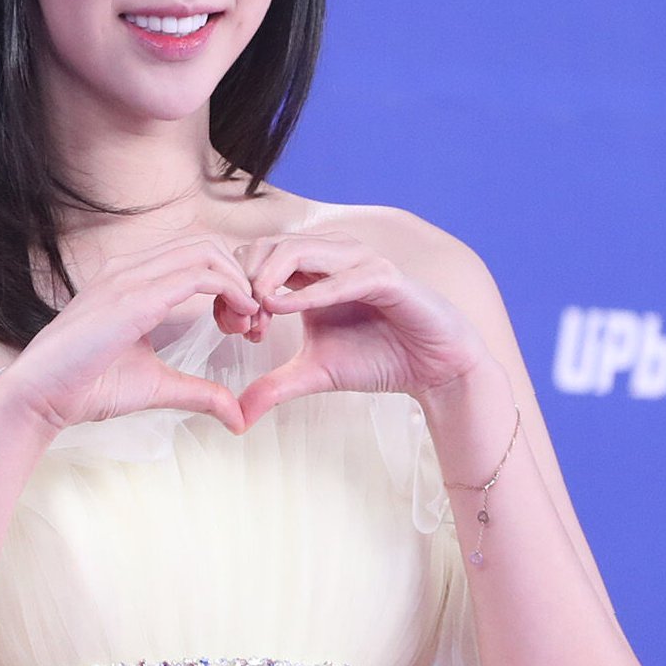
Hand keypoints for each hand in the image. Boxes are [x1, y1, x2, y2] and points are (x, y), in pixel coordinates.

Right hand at [0, 235, 260, 436]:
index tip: (241, 323)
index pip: (194, 256)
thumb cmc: (87, 388)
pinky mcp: (133, 297)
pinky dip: (229, 290)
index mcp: (130, 279)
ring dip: (239, 283)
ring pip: (206, 252)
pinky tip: (238, 317)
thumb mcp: (157, 385)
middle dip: (239, 277)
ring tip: (248, 321)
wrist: (40, 397)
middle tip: (251, 321)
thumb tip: (237, 416)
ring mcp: (129, 277)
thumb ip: (199, 392)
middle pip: (206, 245)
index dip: (228, 282)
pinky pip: (196, 275)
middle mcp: (129, 268)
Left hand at [224, 230, 491, 429]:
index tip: (233, 327)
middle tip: (243, 324)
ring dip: (266, 281)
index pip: (254, 257)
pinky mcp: (383, 276)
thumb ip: (273, 387)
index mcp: (309, 271)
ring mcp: (356, 261)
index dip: (234, 288)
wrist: (432, 367)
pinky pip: (338, 277)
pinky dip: (307, 292)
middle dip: (243, 283)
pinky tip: (282, 310)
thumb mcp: (314, 373)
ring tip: (258, 318)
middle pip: (266, 247)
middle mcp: (329, 257)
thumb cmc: (377, 358)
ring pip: (295, 250)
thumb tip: (235, 418)